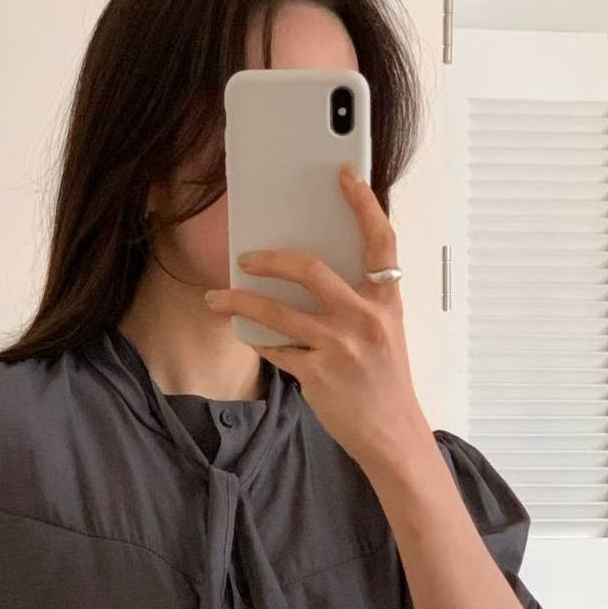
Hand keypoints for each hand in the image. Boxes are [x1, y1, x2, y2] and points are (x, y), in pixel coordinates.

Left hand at [204, 161, 431, 477]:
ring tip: (215, 298)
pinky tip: (243, 333)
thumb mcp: (384, 332)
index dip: (364, 204)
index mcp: (386, 301)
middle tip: (246, 256)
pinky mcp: (317, 375)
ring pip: (277, 313)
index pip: (380, 241)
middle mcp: (365, 319)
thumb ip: (358, 300)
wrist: (392, 434)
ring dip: (239, 302)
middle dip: (270, 259)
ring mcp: (340, 348)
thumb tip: (307, 273)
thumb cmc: (385, 380)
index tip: (345, 175)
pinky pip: (275, 349)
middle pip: (311, 270)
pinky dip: (256, 340)